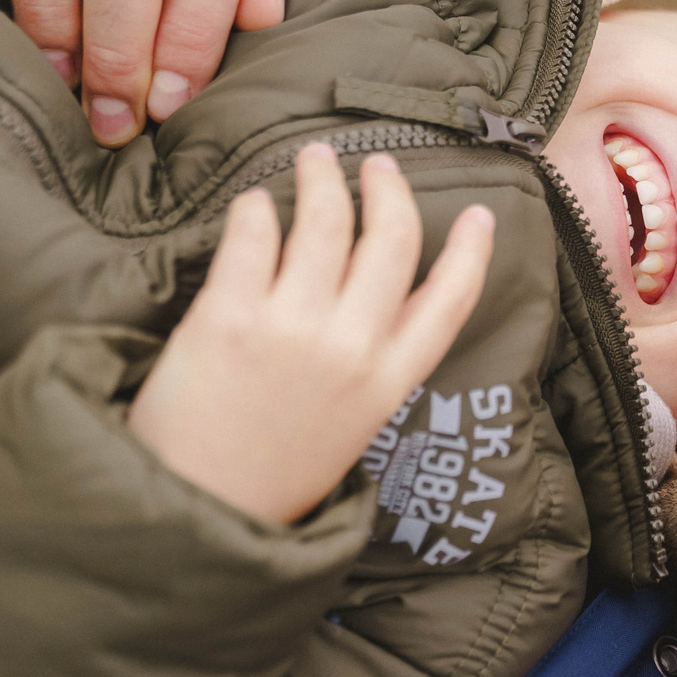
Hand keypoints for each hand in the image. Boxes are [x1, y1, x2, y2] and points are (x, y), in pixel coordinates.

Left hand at [130, 147, 491, 524]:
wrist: (197, 515)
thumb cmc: (268, 480)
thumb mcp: (347, 430)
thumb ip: (368, 369)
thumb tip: (366, 297)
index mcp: (387, 383)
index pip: (451, 300)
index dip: (472, 251)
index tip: (480, 216)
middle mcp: (350, 349)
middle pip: (391, 241)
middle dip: (388, 190)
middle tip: (375, 166)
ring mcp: (290, 328)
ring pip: (325, 221)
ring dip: (322, 178)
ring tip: (314, 161)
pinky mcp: (228, 316)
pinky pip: (254, 233)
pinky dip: (257, 207)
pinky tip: (254, 204)